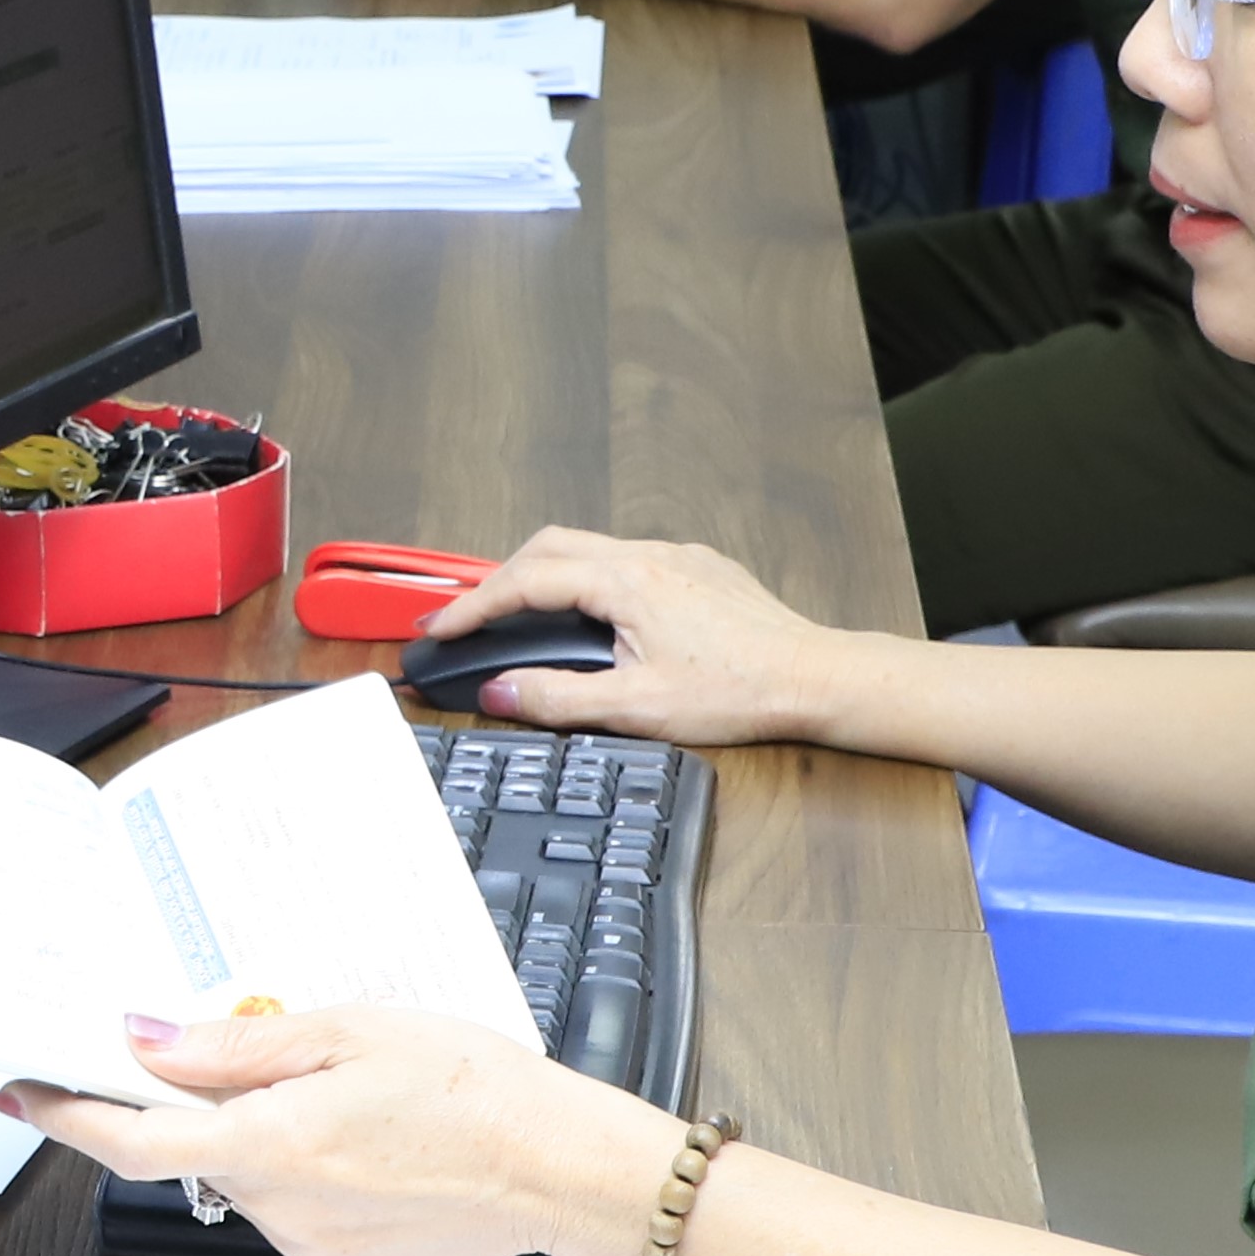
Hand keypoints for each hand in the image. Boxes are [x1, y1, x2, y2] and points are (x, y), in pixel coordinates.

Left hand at [0, 1000, 680, 1255]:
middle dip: (212, 1103)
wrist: (563, 1168)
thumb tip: (145, 1041)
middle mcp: (282, 1207)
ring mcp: (311, 1248)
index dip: (67, 1114)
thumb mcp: (346, 1030)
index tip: (20, 1090)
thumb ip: (233, 1045)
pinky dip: (310, 1177)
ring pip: (249, 1179)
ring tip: (354, 1102)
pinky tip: (372, 1151)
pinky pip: (294, 1214)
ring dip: (268, 1138)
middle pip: (200, 1149)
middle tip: (269, 1058)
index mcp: (274, 1141)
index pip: (133, 1137)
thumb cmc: (474, 1087)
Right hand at [420, 525, 888, 748]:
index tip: (440, 627)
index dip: (473, 606)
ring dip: (543, 577)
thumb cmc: (740, 692)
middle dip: (498, 579)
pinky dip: (587, 580)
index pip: (525, 583)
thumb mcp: (637, 708)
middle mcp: (648, 555)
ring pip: (588, 549)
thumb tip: (498, 691)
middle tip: (467, 617)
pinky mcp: (699, 568)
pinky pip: (625, 559)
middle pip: (548, 547)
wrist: (814, 678)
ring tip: (517, 616)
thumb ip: (557, 698)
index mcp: (625, 582)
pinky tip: (592, 616)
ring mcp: (676, 557)